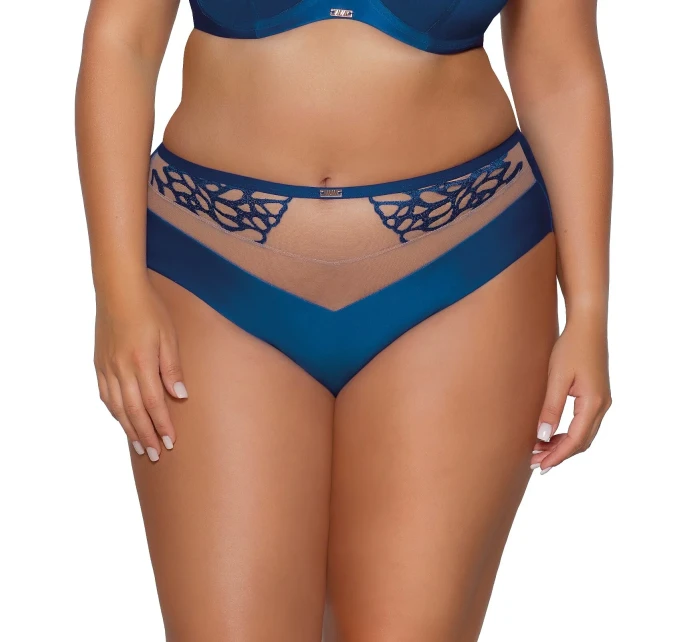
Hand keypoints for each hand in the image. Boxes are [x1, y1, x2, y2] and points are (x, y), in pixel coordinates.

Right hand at [94, 280, 187, 461]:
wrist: (118, 290)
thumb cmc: (149, 310)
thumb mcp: (169, 336)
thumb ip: (172, 367)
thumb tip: (180, 396)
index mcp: (141, 363)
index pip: (153, 403)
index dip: (162, 425)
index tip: (171, 442)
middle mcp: (121, 369)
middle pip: (134, 412)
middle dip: (146, 436)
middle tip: (155, 455)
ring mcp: (107, 368)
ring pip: (117, 408)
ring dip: (129, 429)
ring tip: (139, 447)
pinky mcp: (99, 364)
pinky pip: (105, 395)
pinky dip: (115, 412)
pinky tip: (122, 421)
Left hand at [530, 317, 611, 473]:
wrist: (587, 326)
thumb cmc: (570, 348)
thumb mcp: (557, 378)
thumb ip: (551, 408)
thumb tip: (542, 436)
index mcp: (594, 403)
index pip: (575, 440)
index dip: (557, 456)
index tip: (540, 467)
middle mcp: (602, 405)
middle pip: (581, 442)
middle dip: (559, 454)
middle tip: (535, 463)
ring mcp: (601, 401)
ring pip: (583, 434)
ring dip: (563, 445)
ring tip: (539, 451)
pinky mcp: (596, 395)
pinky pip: (583, 423)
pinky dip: (568, 433)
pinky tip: (550, 435)